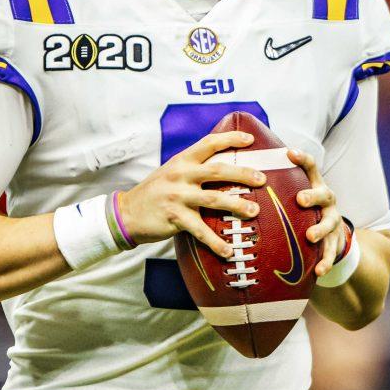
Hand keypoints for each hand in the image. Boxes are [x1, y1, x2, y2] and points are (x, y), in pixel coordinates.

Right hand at [117, 131, 266, 257]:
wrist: (127, 212)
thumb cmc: (156, 191)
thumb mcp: (172, 171)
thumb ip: (193, 168)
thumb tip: (225, 168)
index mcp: (182, 160)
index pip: (209, 143)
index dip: (230, 139)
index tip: (250, 139)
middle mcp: (181, 174)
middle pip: (217, 170)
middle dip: (242, 174)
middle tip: (262, 179)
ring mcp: (178, 196)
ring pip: (214, 198)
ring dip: (236, 205)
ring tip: (254, 211)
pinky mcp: (175, 217)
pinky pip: (201, 231)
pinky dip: (216, 242)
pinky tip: (229, 250)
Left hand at [287, 147, 345, 279]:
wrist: (331, 232)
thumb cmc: (303, 208)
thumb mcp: (295, 192)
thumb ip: (277, 183)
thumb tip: (243, 171)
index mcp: (314, 184)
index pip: (310, 167)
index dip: (302, 158)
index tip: (289, 152)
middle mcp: (326, 200)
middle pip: (324, 194)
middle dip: (312, 195)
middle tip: (300, 199)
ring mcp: (332, 220)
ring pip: (330, 223)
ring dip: (320, 229)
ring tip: (310, 236)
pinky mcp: (336, 241)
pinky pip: (331, 252)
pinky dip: (326, 261)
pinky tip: (318, 271)